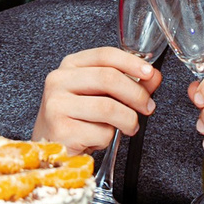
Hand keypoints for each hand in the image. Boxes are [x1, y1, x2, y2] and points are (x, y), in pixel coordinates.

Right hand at [32, 46, 161, 152]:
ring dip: (128, 120)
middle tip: (147, 107)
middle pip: (109, 78)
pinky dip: (109, 139)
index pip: (105, 55)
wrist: (51, 148)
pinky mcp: (61, 130)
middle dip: (136, 94)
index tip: (149, 73)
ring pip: (108, 107)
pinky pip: (100, 132)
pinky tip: (100, 139)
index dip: (131, 62)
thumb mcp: (101, 96)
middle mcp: (59, 81)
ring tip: (129, 127)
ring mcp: (57, 105)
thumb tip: (153, 76)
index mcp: (70, 66)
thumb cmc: (77, 119)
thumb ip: (128, 83)